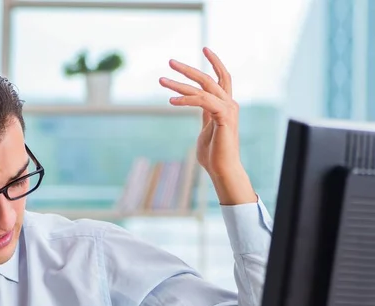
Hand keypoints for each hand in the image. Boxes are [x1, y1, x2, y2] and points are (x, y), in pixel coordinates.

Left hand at [159, 47, 255, 204]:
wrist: (222, 170)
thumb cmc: (213, 155)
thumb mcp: (205, 130)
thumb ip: (203, 116)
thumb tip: (196, 107)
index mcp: (225, 105)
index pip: (221, 78)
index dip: (214, 62)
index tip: (204, 48)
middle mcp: (229, 104)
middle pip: (209, 78)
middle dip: (188, 69)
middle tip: (170, 62)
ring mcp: (228, 110)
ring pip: (203, 88)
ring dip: (180, 83)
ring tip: (162, 80)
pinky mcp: (224, 117)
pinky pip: (203, 101)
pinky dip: (186, 99)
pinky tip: (171, 100)